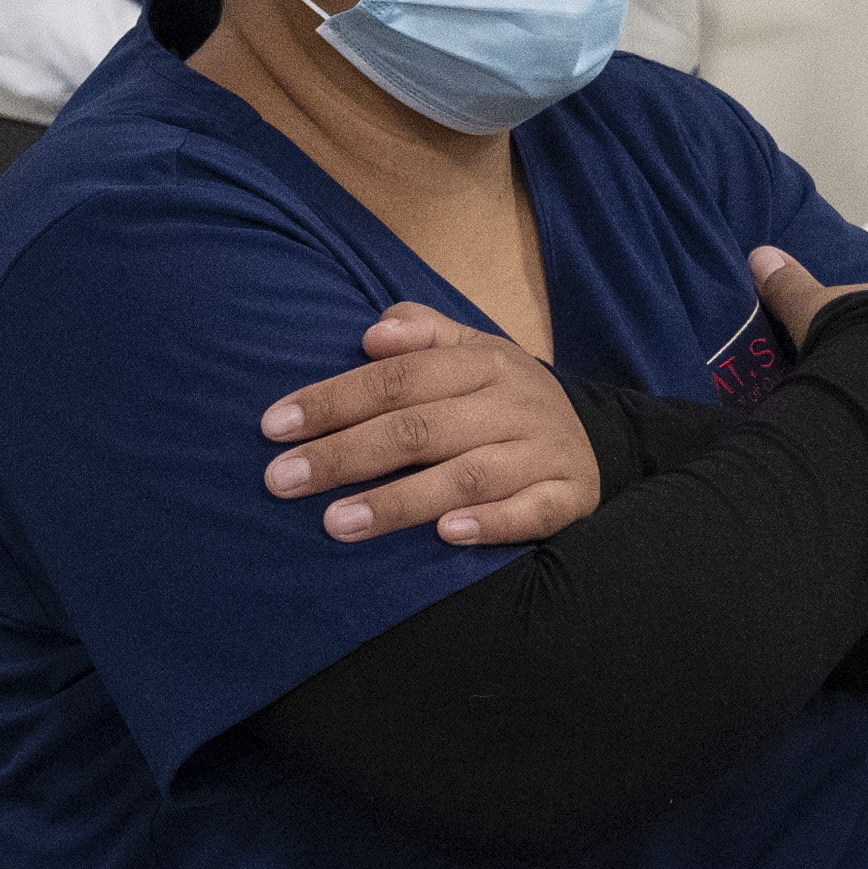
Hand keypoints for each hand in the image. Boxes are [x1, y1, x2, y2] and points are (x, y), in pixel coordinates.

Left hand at [261, 304, 601, 545]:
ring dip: (399, 501)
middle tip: (281, 480)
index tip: (275, 426)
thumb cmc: (503, 398)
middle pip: (418, 429)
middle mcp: (513, 404)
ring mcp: (543, 451)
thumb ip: (421, 332)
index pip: (396, 379)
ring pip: (466, 475)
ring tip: (335, 523)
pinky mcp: (569, 496)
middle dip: (344, 455)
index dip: (334, 400)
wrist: (593, 437)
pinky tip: (446, 535)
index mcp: (482, 363)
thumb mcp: (470, 351)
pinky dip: (490, 523)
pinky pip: (531, 512)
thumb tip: (370, 333)